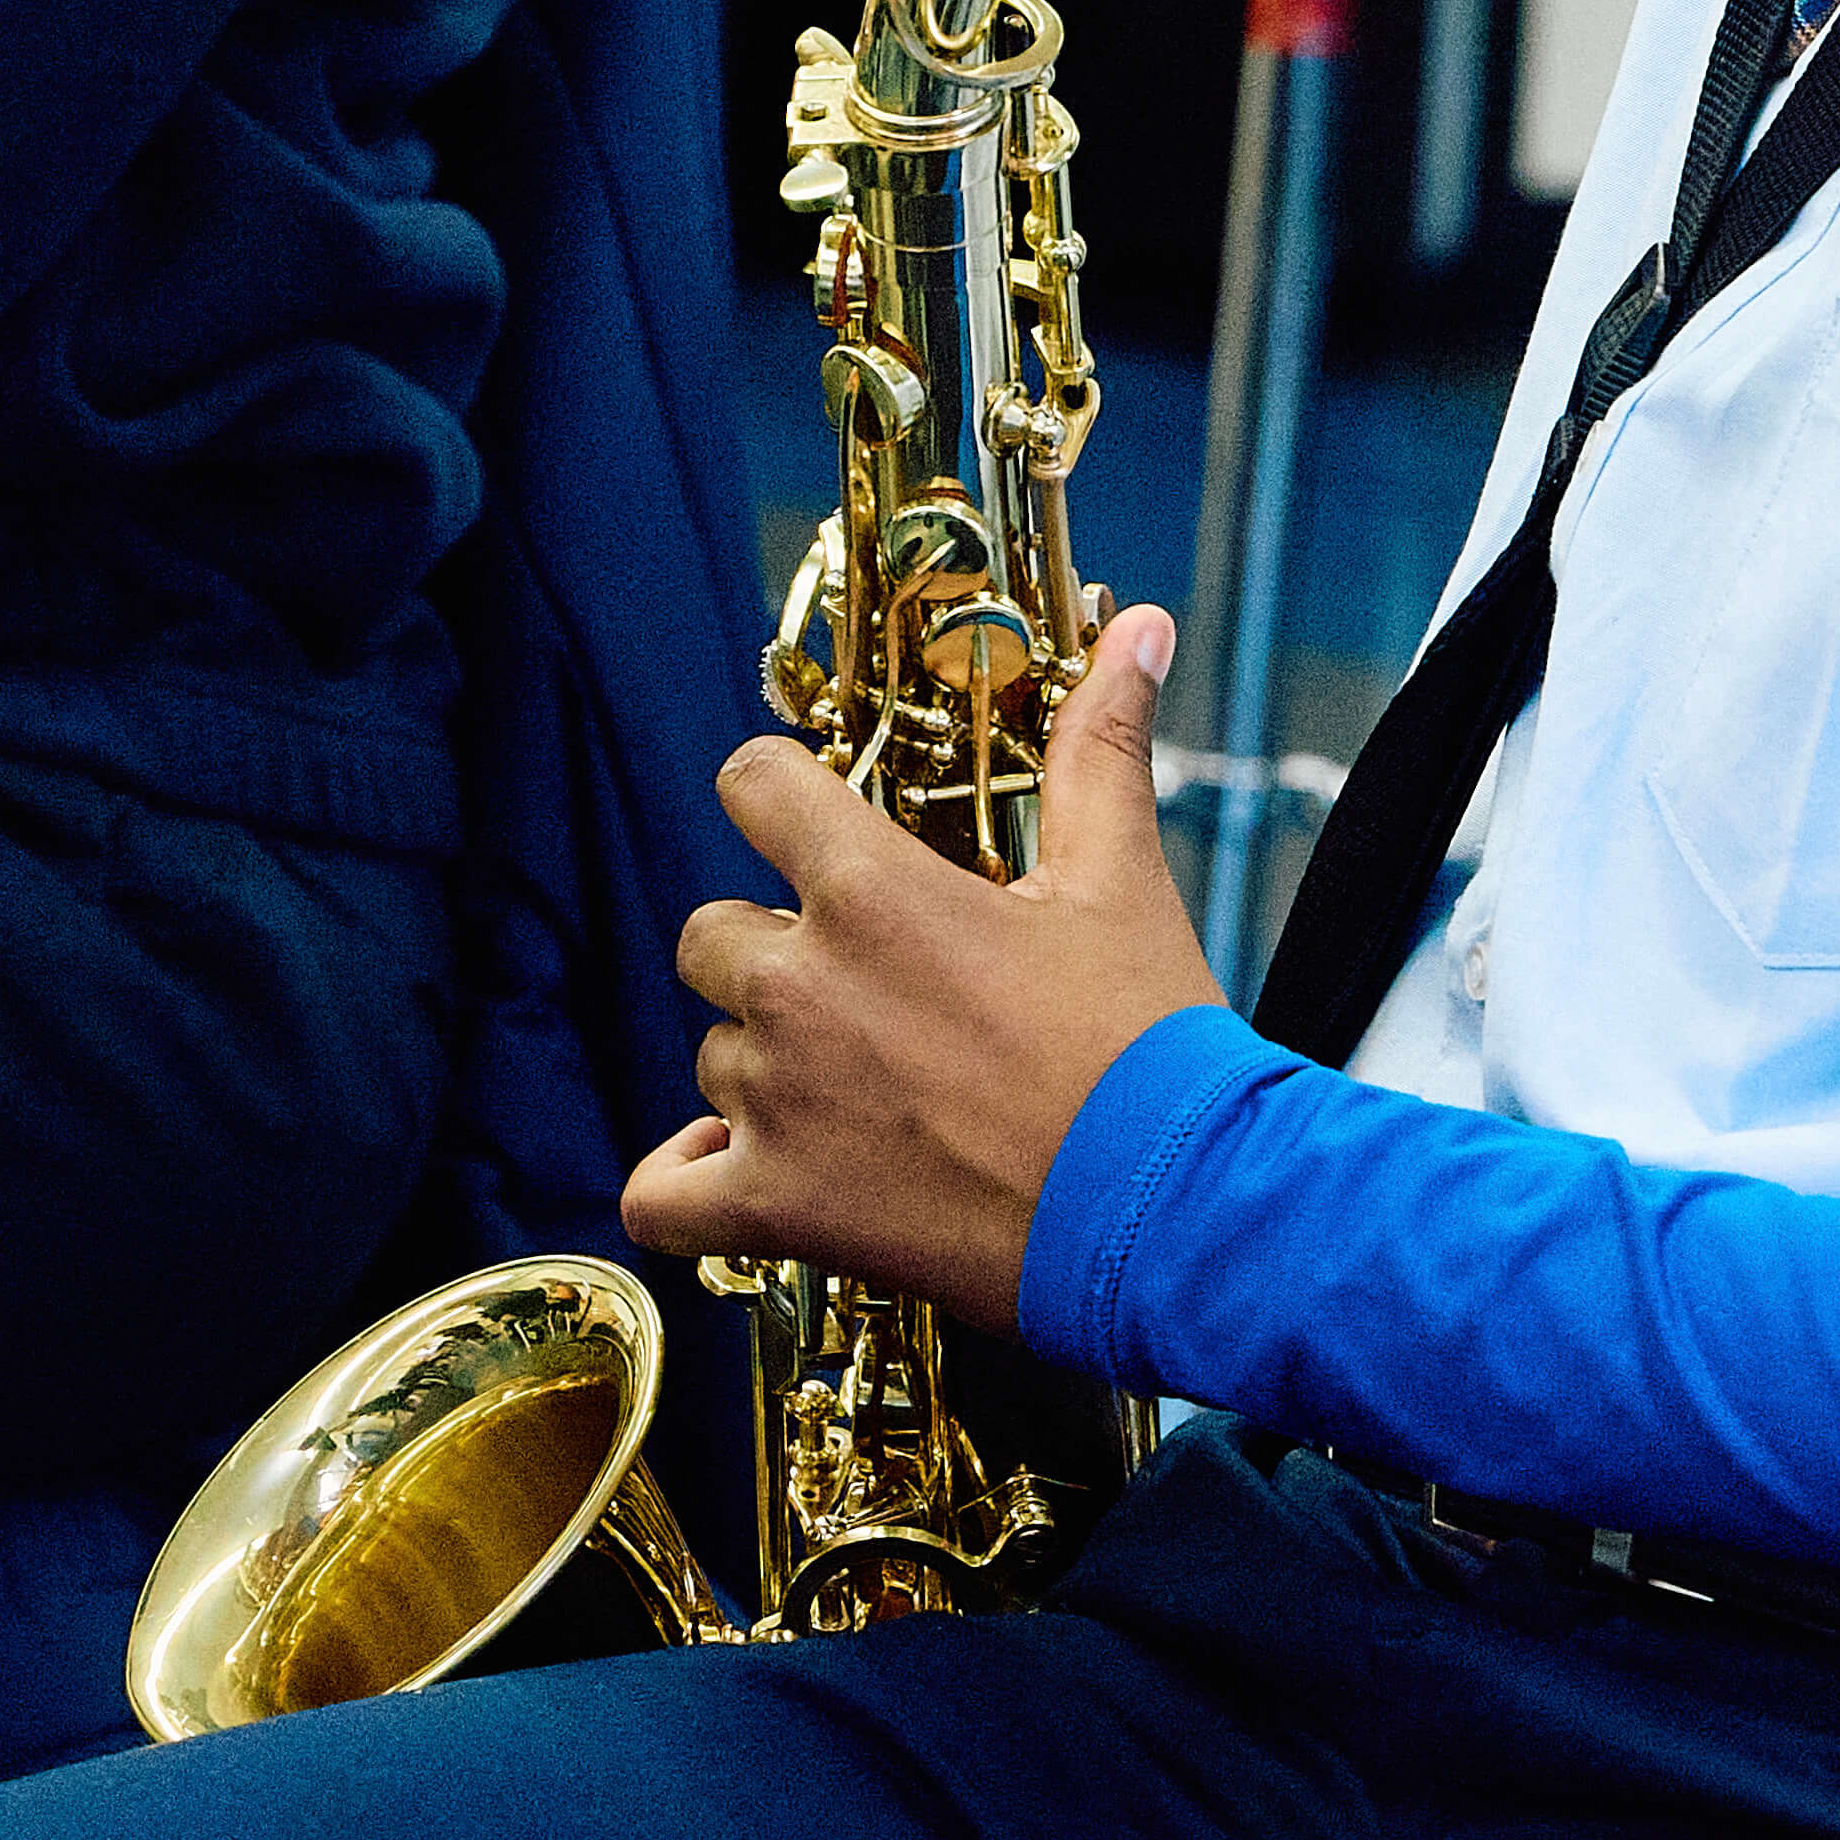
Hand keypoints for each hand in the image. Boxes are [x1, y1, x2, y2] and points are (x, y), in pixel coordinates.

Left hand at [624, 605, 1214, 1309]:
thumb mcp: (1121, 881)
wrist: (1177, 1211)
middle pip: (709, 933)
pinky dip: (688, 1182)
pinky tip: (740, 1167)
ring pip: (711, 1056)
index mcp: (874, 892)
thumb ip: (1100, 747)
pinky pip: (661, 1194)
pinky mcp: (778, 1206)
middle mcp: (803, 985)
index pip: (751, 785)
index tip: (808, 823)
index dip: (776, 795)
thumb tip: (1140, 628)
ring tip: (863, 1090)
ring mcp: (779, 1101)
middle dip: (774, 952)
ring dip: (765, 1068)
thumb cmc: (1150, 1047)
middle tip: (868, 990)